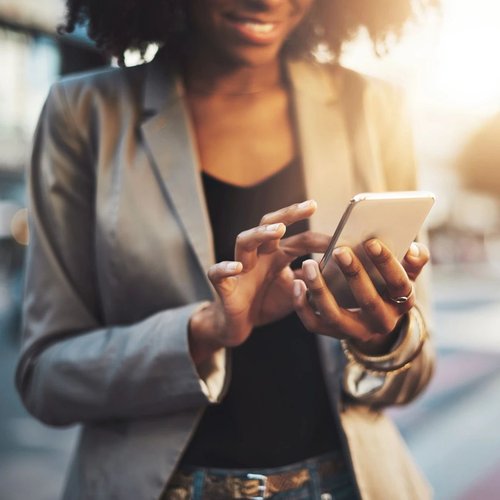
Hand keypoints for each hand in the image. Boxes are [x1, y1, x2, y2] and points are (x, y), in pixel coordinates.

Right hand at [189, 200, 331, 361]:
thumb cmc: (266, 303)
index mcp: (276, 255)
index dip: (320, 239)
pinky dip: (226, 268)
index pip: (299, 240)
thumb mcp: (296, 291)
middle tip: (311, 206)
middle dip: (289, 214)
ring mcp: (240, 268)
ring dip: (261, 233)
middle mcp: (258, 255)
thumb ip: (312, 280)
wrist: (239, 325)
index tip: (342, 238)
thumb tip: (339, 271)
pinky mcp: (224, 286)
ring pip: (244, 241)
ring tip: (279, 230)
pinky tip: (238, 267)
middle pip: (269, 225)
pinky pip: (218, 273)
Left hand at [293, 239, 429, 354]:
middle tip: (339, 250)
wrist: (372, 319)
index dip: (387, 263)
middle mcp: (381, 322)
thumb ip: (413, 261)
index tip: (371, 241)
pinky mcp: (332, 334)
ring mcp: (355, 331)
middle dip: (353, 274)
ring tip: (309, 264)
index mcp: (401, 304)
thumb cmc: (386, 286)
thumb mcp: (404, 275)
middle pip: (367, 301)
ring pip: (335, 315)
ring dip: (320, 289)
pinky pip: (314, 323)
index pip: (399, 285)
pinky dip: (302, 305)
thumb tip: (414, 249)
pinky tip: (297, 283)